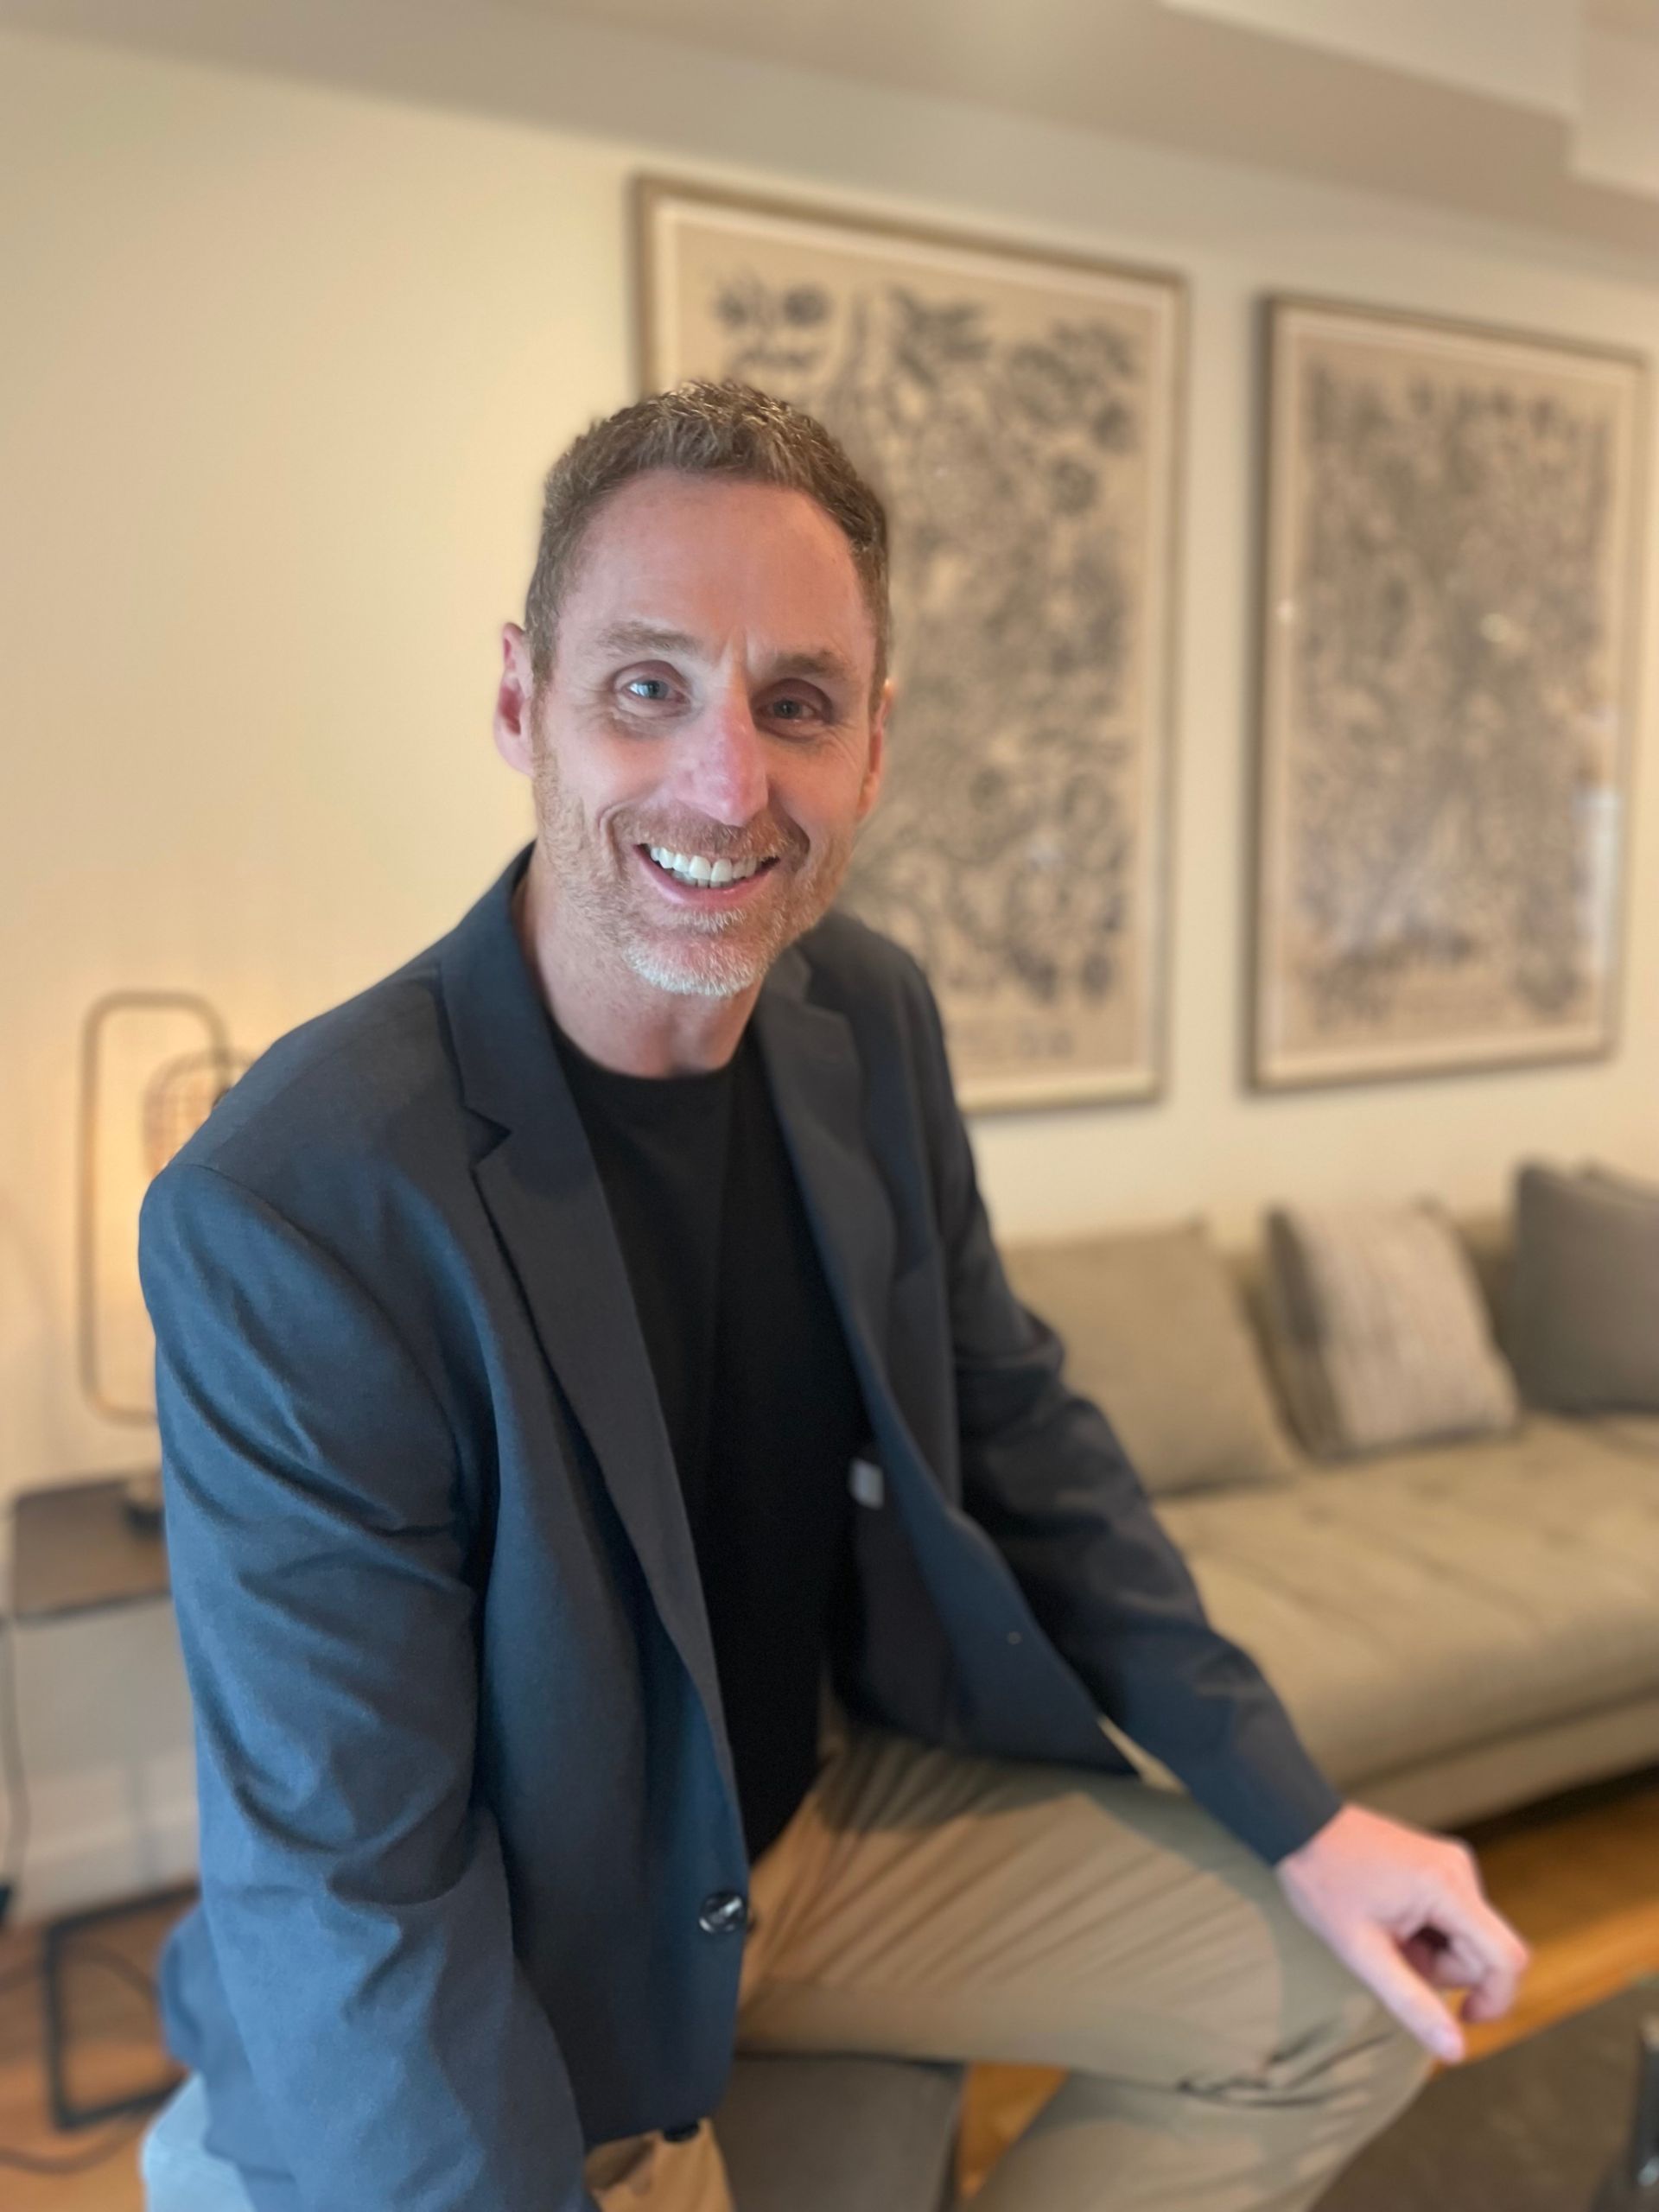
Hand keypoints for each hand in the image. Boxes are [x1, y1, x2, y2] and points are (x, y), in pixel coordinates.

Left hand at [1275, 1802, 1530, 2064]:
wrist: (1298, 1823)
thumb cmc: (1323, 1884)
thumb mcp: (1362, 1953)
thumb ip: (1412, 2002)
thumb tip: (1456, 2050)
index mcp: (1447, 1887)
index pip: (1507, 1958)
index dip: (1495, 2000)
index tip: (1462, 2018)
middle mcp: (1460, 1869)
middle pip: (1483, 1952)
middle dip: (1442, 1969)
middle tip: (1391, 1955)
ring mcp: (1453, 1862)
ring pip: (1469, 1938)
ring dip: (1433, 1951)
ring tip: (1386, 1933)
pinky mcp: (1443, 1863)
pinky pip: (1455, 1917)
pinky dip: (1429, 1932)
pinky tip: (1392, 1919)